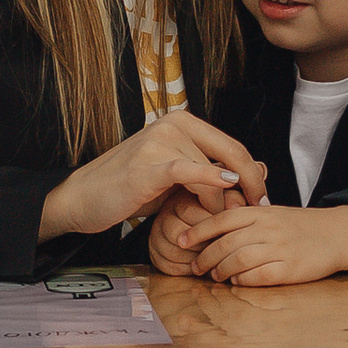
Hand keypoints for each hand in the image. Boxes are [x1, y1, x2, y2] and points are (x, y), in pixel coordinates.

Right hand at [37, 109, 268, 245]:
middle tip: (259, 210)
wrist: (86, 197)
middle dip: (251, 184)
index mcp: (183, 122)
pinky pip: (188, 170)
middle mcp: (174, 124)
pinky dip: (210, 180)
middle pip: (231, 153)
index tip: (262, 199)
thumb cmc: (131, 188)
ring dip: (221, 203)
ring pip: (212, 172)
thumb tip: (254, 174)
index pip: (233, 146)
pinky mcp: (148, 165)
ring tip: (222, 225)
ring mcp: (160, 141)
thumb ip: (207, 172)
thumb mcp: (175, 176)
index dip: (253, 173)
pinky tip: (226, 187)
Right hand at [146, 191, 235, 277]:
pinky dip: (186, 269)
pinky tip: (200, 264)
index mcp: (178, 201)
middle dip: (202, 244)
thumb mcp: (224, 200)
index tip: (226, 230)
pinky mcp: (155, 254)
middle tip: (218, 247)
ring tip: (211, 256)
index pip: (189, 212)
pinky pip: (168, 266)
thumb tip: (235, 207)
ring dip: (195, 258)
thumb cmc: (216, 213)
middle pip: (177, 234)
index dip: (210, 225)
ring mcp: (156, 236)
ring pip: (172, 251)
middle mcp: (163, 217)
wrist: (199, 229)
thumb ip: (230, 200)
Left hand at [192, 201, 347, 288]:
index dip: (198, 231)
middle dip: (205, 257)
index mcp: (260, 212)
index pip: (221, 219)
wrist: (338, 233)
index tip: (181, 240)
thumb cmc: (301, 226)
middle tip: (195, 267)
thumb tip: (214, 234)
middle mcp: (267, 228)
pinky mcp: (290, 268)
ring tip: (214, 276)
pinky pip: (259, 275)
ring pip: (238, 259)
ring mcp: (279, 248)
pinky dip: (244, 280)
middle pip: (225, 243)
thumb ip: (246, 221)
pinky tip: (237, 282)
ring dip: (221, 270)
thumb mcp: (272, 214)